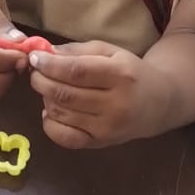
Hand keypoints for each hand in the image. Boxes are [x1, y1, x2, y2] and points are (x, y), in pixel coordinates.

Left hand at [28, 42, 170, 147]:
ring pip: (62, 114)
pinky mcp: (100, 144)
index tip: (35, 57)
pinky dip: (50, 124)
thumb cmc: (131, 73)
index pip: (76, 72)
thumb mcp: (111, 52)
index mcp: (120, 75)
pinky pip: (65, 138)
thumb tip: (46, 53)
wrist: (159, 103)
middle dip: (41, 81)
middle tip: (35, 72)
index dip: (50, 65)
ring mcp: (107, 128)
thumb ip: (78, 51)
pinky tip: (51, 110)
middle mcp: (115, 105)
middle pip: (65, 95)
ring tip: (47, 87)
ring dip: (45, 98)